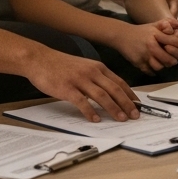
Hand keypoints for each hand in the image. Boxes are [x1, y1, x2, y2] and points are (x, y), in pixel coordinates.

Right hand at [24, 47, 139, 122]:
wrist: (40, 59)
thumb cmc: (61, 65)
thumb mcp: (84, 66)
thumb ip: (97, 77)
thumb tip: (111, 92)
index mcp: (98, 67)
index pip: (120, 82)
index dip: (130, 95)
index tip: (138, 105)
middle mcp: (92, 72)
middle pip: (114, 89)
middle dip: (126, 104)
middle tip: (134, 115)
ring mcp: (79, 80)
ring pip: (102, 95)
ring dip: (113, 108)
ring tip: (121, 119)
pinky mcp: (67, 88)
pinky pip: (82, 101)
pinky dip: (90, 111)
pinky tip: (96, 119)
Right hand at [109, 18, 177, 75]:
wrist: (122, 35)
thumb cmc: (141, 31)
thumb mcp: (154, 24)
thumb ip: (168, 23)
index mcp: (156, 35)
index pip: (175, 44)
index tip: (175, 48)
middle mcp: (151, 46)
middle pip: (169, 59)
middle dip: (173, 60)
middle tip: (172, 60)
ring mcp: (144, 56)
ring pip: (160, 67)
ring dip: (163, 66)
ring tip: (163, 63)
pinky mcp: (138, 63)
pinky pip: (149, 71)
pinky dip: (153, 71)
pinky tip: (154, 66)